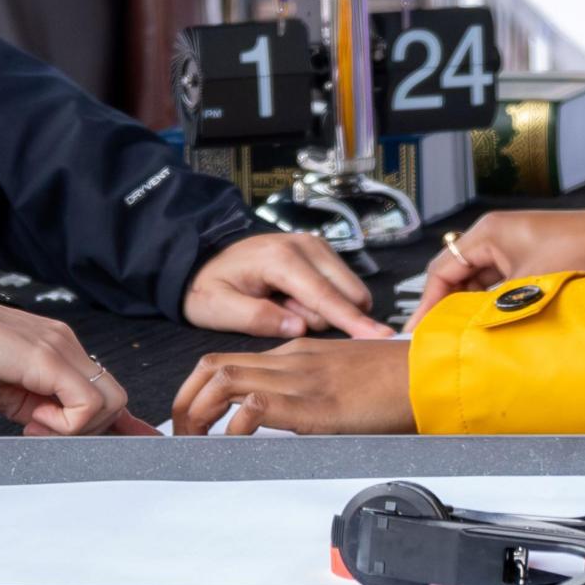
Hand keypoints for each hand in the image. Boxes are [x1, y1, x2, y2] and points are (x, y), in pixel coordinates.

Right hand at [0, 274, 145, 436]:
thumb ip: (31, 406)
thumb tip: (50, 429)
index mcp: (53, 348)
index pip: (101, 389)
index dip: (106, 424)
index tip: (81, 441)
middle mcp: (62, 342)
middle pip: (114, 398)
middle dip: (88, 430)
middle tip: (41, 431)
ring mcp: (58, 346)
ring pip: (110, 401)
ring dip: (76, 428)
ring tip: (32, 423)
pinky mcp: (46, 358)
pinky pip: (87, 404)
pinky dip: (67, 425)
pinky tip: (31, 420)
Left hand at [167, 339, 417, 435]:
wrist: (435, 374)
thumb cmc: (399, 381)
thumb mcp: (345, 381)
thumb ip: (315, 392)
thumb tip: (292, 420)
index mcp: (297, 352)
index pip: (227, 362)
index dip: (196, 392)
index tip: (190, 421)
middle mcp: (291, 359)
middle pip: (212, 366)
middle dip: (183, 402)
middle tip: (180, 437)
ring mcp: (302, 378)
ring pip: (224, 379)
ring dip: (198, 414)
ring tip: (196, 445)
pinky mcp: (316, 403)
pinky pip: (258, 404)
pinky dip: (235, 425)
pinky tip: (234, 446)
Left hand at [183, 230, 392, 339]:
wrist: (204, 258)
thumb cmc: (209, 287)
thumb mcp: (218, 309)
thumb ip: (257, 319)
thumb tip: (299, 328)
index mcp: (281, 259)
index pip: (325, 296)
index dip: (353, 321)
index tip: (381, 339)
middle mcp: (306, 246)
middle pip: (348, 293)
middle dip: (328, 317)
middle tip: (284, 315)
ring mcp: (317, 246)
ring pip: (350, 291)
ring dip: (325, 309)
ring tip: (285, 306)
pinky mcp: (323, 252)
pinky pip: (342, 286)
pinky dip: (326, 300)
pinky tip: (294, 300)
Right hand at [411, 210, 584, 320]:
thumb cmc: (575, 252)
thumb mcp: (526, 284)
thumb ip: (490, 306)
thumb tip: (464, 331)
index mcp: (486, 233)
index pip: (442, 270)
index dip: (427, 303)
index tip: (417, 331)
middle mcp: (494, 237)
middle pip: (455, 275)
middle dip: (444, 306)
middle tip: (436, 338)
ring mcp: (511, 248)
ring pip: (475, 281)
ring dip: (468, 306)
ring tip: (459, 334)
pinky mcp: (527, 259)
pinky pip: (496, 283)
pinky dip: (489, 302)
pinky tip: (487, 322)